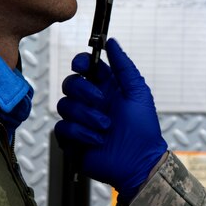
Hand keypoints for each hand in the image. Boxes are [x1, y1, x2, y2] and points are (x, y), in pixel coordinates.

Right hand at [54, 38, 166, 193]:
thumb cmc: (143, 129)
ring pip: (65, 105)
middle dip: (85, 92)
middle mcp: (91, 102)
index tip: (83, 66)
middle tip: (103, 103)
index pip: (84, 67)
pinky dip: (81, 133)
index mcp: (106, 88)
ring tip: (106, 127)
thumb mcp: (138, 93)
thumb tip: (112, 43)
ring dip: (87, 116)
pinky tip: (97, 140)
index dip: (80, 63)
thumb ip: (124, 66)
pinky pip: (62, 128)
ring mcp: (81, 120)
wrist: (139, 162)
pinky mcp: (73, 139)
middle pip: (70, 83)